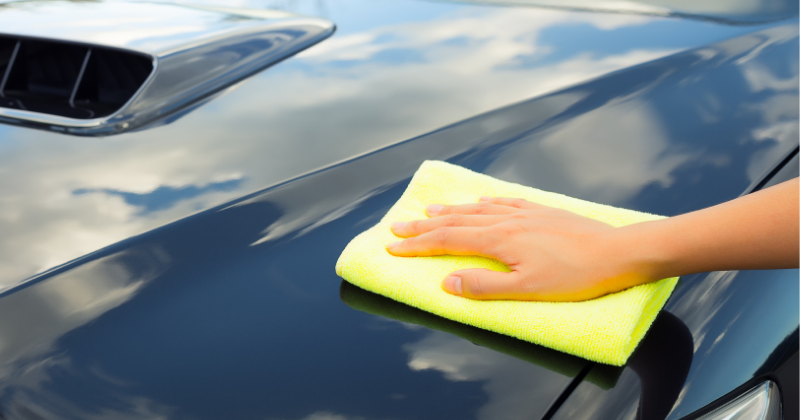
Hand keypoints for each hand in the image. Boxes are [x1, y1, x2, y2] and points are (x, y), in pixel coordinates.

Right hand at [386, 197, 658, 300]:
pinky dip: (483, 201)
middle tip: (397, 227)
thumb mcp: (527, 290)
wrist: (617, 253)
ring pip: (476, 208)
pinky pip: (503, 201)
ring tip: (429, 210)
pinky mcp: (541, 211)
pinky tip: (479, 200)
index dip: (418, 245)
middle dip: (423, 226)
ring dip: (449, 210)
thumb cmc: (575, 276)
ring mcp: (524, 213)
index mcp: (499, 240)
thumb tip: (447, 282)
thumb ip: (484, 286)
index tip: (393, 247)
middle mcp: (506, 221)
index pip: (447, 241)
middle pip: (455, 221)